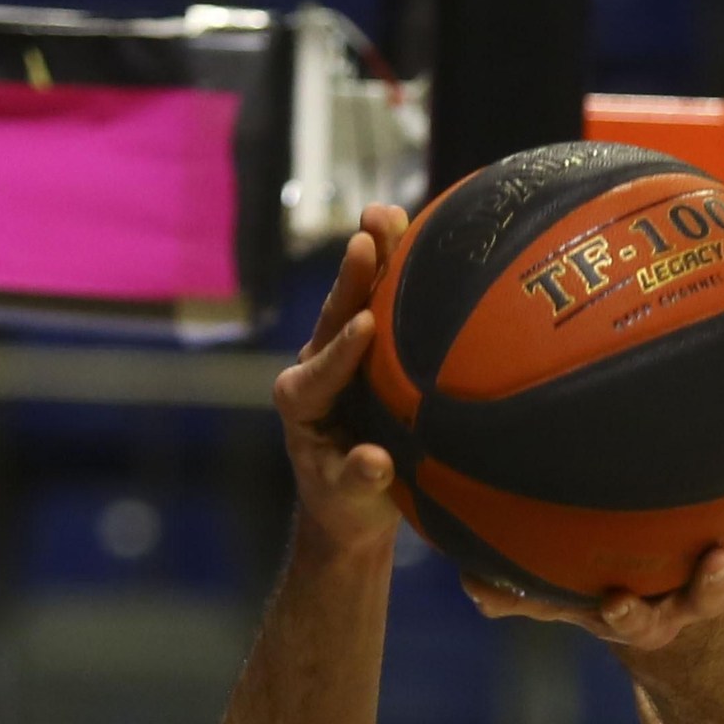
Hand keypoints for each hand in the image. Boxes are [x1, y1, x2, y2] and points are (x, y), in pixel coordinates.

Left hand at [273, 204, 407, 554]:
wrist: (351, 505)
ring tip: (391, 215)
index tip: (364, 326)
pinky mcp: (368, 350)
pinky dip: (398, 272)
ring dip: (375, 258)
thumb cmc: (349, 508)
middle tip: (368, 238)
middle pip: (332, 315)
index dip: (341, 350)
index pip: (320, 371)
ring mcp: (342, 354)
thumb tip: (374, 462)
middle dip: (352, 278)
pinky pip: (381, 304)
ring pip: (354, 299)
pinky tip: (421, 235)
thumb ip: (358, 482)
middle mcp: (316, 368)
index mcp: (301, 403)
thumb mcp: (352, 503)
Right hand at [461, 447, 723, 643]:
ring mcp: (719, 576)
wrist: (650, 594)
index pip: (632, 620)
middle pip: (704, 600)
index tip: (618, 604)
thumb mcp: (556, 593)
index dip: (628, 616)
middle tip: (717, 562)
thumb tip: (471, 589)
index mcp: (640, 614)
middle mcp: (684, 602)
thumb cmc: (590, 588)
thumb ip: (518, 594)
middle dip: (712, 586)